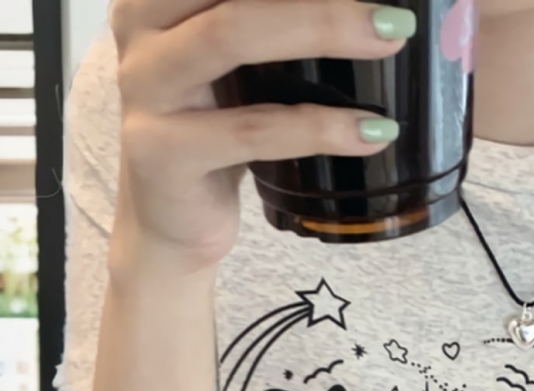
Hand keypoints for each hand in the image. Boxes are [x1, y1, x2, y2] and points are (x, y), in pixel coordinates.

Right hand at [107, 0, 412, 273]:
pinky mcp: (163, 152)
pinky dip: (320, 129)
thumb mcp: (233, 70)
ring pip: (232, 35)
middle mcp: (140, 30)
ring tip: (390, 38)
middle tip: (393, 3)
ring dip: (323, 29)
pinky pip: (253, 130)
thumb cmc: (213, 137)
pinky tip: (371, 133)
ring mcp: (144, 91)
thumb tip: (369, 8)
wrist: (169, 226)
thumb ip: (271, 30)